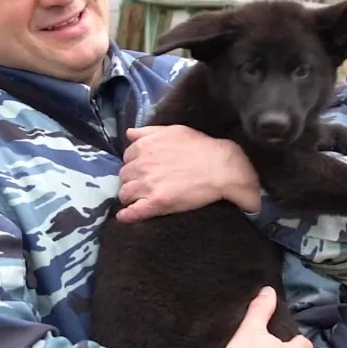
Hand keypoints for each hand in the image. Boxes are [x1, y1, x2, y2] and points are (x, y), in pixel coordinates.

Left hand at [116, 125, 260, 222]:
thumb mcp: (174, 131)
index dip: (135, 164)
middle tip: (145, 184)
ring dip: (130, 196)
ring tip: (140, 199)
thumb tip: (129, 134)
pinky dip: (127, 215)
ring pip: (125, 194)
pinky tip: (126, 216)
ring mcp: (148, 185)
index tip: (144, 169)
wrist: (221, 167)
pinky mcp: (156, 202)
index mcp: (144, 146)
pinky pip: (132, 212)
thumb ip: (149, 131)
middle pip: (124, 176)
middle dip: (132, 180)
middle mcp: (142, 165)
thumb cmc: (201, 147)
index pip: (127, 158)